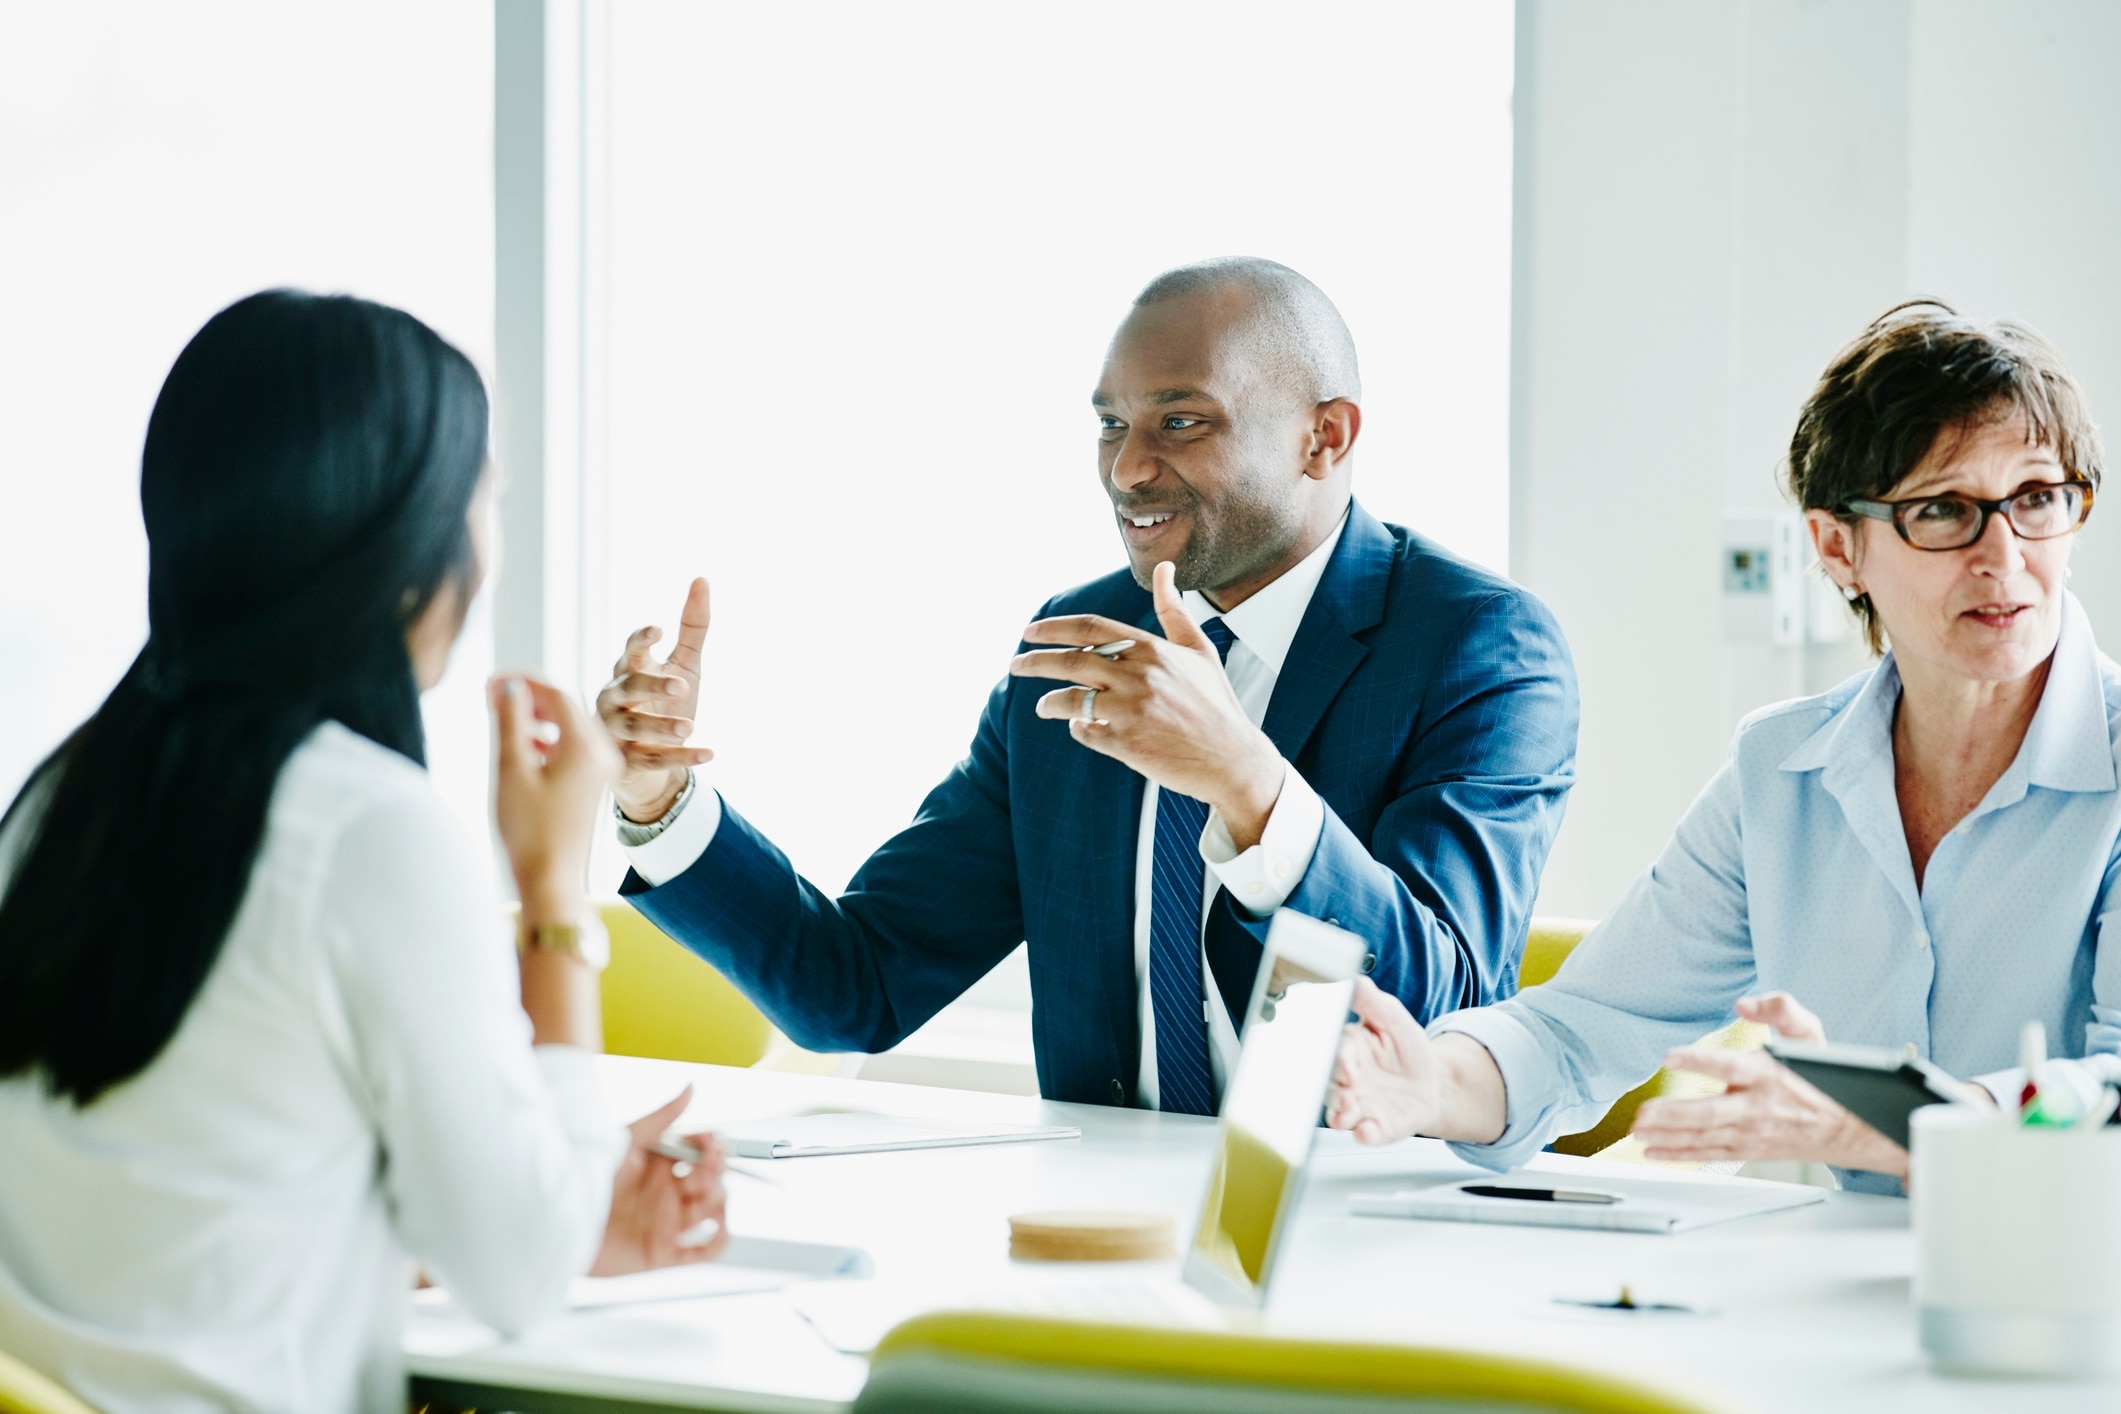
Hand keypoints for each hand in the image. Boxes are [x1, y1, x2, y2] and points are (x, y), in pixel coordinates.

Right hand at [491, 675, 620, 919]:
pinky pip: (572, 747)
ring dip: (537, 717)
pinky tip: (524, 745)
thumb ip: (511, 722)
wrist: (552, 880)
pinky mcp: (593, 784)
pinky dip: (548, 739)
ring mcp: (601, 769)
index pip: (557, 694)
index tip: (492, 679)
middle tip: (492, 692)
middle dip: (529, 697)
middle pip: (566, 707)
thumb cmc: (529, 831)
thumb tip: (510, 685)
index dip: (523, 681)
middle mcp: (602, 753)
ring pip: (568, 726)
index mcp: (586, 746)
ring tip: (502, 714)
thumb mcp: (513, 770)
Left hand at [591, 1087, 730, 1274]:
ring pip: (714, 1211)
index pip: (700, 1154)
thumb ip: (663, 1116)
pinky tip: (716, 1225)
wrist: (560, 1219)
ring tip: (701, 1194)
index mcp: (659, 1166)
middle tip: (702, 1170)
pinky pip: (705, 1251)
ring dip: (718, 1200)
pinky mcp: (664, 1253)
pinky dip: (720, 1239)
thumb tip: (690, 1088)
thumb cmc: (585, 1176)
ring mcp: (668, 1223)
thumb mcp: (628, 1140)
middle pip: (712, 1181)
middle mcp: (666, 1193)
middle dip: (715, 1172)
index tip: (713, 1144)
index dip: (712, 1148)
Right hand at [596, 577, 715, 821]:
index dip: (641, 640)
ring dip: (661, 726)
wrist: (649, 760)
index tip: (659, 630)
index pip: (630, 652)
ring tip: (690, 726)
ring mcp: (616, 734)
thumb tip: (702, 579)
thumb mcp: (685, 664)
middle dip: (652, 686)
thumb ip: (692, 626)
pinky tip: (710, 753)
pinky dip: (681, 758)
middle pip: (628, 689)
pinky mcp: (627, 765)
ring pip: (635, 729)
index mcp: (628, 672)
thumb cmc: (664, 702)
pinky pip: (653, 761)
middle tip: (681, 685)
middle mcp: (615, 700)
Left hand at [1011, 561, 1283, 845]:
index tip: (1029, 632)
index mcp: (1153, 650)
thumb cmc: (1215, 703)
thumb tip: (1165, 567)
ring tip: (1044, 706)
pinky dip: (1077, 728)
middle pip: (1071, 661)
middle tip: (1014, 665)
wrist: (1233, 759)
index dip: (1053, 629)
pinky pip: (1085, 732)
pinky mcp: (1127, 743)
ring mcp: (1132, 711)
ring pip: (1071, 699)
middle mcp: (1140, 676)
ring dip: (1050, 702)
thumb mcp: (1199, 650)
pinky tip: (1080, 727)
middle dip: (1035, 662)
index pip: (1090, 630)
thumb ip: (1174, 610)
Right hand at [1328, 978, 1442, 1143]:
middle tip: (1347, 1092)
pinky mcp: (1377, 1127)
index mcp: (1350, 1050)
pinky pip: (1366, 1134)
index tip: (1348, 1064)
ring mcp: (1361, 1106)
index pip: (1337, 1052)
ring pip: (1341, 1112)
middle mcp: (1349, 1080)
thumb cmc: (1407, 1050)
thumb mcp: (1394, 1019)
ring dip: (1342, 1114)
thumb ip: (1372, 1003)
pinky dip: (1364, 1134)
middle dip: (1336, 1090)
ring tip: (1348, 1115)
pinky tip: (1366, 1132)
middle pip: (1332, 1086)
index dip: (1341, 1059)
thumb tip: (1354, 980)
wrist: (1434, 1082)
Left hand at [1633, 993, 1906, 1176]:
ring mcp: (1751, 1133)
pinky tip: (1653, 1151)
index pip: (1730, 1067)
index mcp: (1769, 1075)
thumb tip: (1745, 1004)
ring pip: (1705, 1138)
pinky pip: (1709, 1153)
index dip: (1700, 1061)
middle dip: (1675, 1115)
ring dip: (1669, 1137)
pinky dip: (1680, 1155)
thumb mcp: (1810, 1036)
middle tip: (1644, 1113)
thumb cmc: (1825, 1081)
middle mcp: (1758, 1107)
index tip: (1671, 1056)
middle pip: (1712, 1113)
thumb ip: (1781, 1009)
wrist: (1852, 1129)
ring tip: (1637, 1132)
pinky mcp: (1747, 1149)